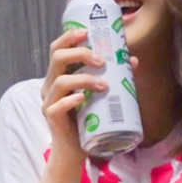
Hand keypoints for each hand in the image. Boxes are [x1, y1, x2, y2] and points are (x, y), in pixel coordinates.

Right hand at [40, 29, 106, 157]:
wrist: (74, 150)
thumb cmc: (87, 119)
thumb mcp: (98, 95)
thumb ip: (112, 77)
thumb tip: (132, 60)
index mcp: (58, 75)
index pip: (58, 49)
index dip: (69, 37)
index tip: (87, 32)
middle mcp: (49, 85)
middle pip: (57, 58)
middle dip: (80, 54)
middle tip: (102, 60)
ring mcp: (48, 101)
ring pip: (60, 81)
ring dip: (84, 79)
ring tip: (104, 84)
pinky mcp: (51, 117)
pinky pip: (57, 106)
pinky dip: (70, 100)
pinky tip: (82, 99)